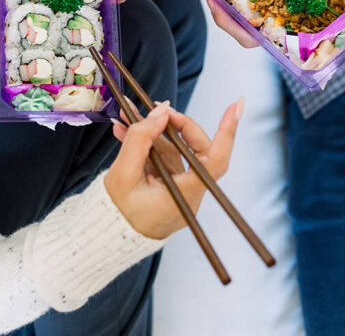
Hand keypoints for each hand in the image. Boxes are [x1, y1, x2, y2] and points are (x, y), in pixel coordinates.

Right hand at [104, 100, 241, 239]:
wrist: (108, 237)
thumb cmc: (116, 214)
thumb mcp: (122, 174)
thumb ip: (140, 139)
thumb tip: (161, 111)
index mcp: (184, 194)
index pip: (216, 161)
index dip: (227, 132)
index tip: (236, 106)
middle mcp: (189, 192)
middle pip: (197, 149)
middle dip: (177, 124)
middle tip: (155, 109)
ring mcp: (180, 188)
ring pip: (176, 150)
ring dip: (153, 131)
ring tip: (128, 114)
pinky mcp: (169, 184)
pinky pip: (164, 157)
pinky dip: (148, 143)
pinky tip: (127, 130)